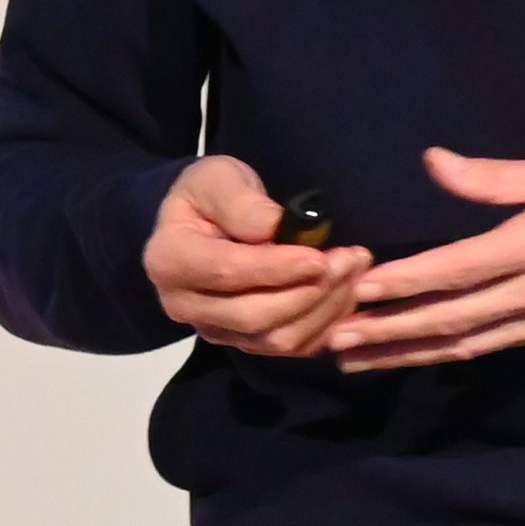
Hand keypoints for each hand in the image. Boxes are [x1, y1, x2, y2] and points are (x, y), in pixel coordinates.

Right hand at [144, 154, 372, 358]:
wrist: (203, 223)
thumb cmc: (210, 195)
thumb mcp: (218, 178)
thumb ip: (238, 200)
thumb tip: (271, 226)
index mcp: (169, 260)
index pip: (227, 273)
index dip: (277, 268)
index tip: (319, 256)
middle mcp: (184, 306)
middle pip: (254, 316)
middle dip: (309, 291)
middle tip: (350, 260)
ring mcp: (216, 331)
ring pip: (277, 339)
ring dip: (325, 309)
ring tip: (355, 272)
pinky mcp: (245, 344)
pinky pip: (292, 348)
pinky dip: (326, 325)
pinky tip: (346, 294)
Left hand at [332, 149, 524, 371]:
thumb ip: (496, 177)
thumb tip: (435, 163)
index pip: (458, 269)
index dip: (406, 283)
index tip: (360, 290)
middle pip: (452, 319)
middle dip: (389, 331)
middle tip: (334, 340)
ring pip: (466, 345)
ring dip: (407, 353)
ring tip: (356, 360)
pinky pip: (492, 347)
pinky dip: (447, 352)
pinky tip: (412, 354)